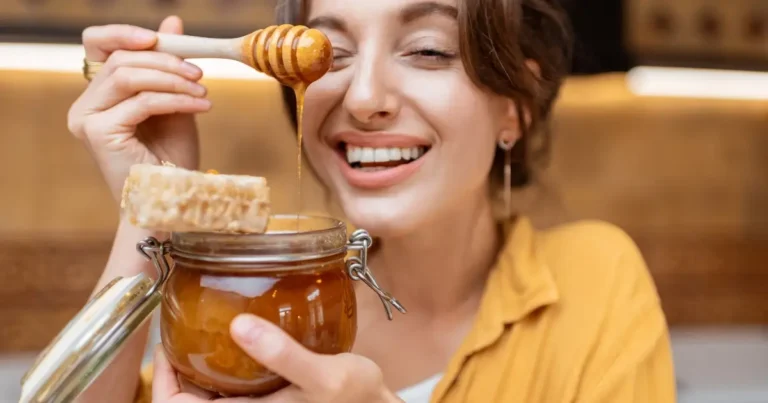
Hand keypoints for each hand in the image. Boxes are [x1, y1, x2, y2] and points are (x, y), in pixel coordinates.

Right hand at [67, 16, 208, 202]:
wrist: (172, 201)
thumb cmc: (171, 159)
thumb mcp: (174, 103)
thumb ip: (169, 67)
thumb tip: (172, 23)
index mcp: (99, 96)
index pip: (98, 46)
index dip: (124, 33)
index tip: (160, 36)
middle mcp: (86, 106)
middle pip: (119, 60)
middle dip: (165, 61)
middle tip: (198, 73)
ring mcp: (88, 119)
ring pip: (128, 76)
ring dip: (173, 80)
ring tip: (203, 93)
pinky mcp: (99, 133)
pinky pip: (142, 102)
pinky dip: (176, 100)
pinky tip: (201, 107)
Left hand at [152, 314, 402, 402]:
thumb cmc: (357, 401)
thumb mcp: (326, 378)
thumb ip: (284, 354)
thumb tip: (239, 326)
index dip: (162, 381)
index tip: (166, 345)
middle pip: (190, 398)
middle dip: (177, 366)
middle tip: (181, 327)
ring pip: (210, 390)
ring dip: (200, 363)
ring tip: (203, 325)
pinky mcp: (270, 395)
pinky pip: (233, 382)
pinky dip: (226, 360)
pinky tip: (238, 332)